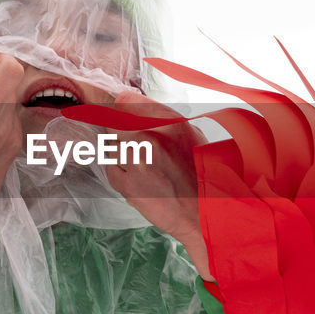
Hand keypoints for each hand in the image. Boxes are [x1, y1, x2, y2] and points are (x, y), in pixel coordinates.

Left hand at [104, 90, 212, 279]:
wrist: (203, 212)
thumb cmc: (201, 176)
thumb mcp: (190, 135)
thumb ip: (163, 119)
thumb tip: (133, 104)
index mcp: (170, 124)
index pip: (127, 101)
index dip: (119, 108)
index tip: (116, 112)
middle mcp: (152, 138)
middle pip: (115, 125)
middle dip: (121, 135)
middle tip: (134, 148)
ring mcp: (138, 162)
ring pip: (112, 148)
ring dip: (121, 155)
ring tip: (140, 167)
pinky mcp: (128, 184)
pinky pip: (111, 170)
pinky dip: (119, 174)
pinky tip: (136, 180)